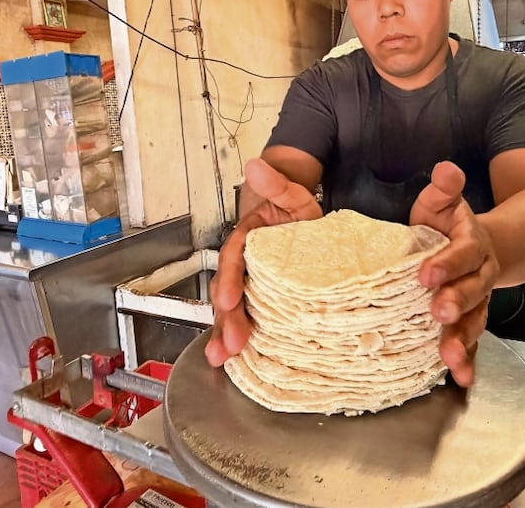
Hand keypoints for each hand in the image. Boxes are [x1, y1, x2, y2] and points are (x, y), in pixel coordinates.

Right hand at [205, 158, 322, 365]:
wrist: (302, 219)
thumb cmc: (295, 209)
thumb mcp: (292, 194)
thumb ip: (277, 183)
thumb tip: (257, 164)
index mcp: (247, 241)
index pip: (233, 260)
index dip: (229, 280)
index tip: (230, 300)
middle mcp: (243, 265)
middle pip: (227, 293)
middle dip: (225, 320)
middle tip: (229, 345)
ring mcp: (251, 285)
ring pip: (232, 310)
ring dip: (225, 335)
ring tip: (222, 358)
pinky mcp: (263, 300)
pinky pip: (248, 319)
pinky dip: (240, 339)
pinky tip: (236, 360)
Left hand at [410, 161, 499, 386]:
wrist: (489, 246)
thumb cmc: (449, 226)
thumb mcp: (444, 204)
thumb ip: (444, 190)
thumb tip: (446, 169)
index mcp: (472, 244)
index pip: (461, 253)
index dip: (446, 263)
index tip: (426, 274)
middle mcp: (480, 274)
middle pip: (472, 291)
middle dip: (456, 303)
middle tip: (438, 313)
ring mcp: (477, 300)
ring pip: (475, 321)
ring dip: (464, 340)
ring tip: (451, 358)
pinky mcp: (470, 320)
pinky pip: (472, 341)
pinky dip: (468, 362)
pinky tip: (461, 380)